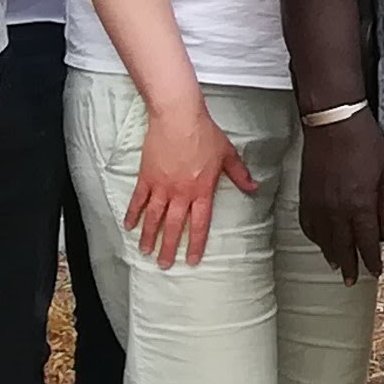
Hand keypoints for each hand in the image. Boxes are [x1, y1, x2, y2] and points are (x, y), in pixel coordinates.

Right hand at [125, 95, 259, 266]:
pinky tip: (129, 226)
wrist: (178, 118)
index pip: (199, 224)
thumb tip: (253, 187)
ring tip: (145, 251)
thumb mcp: (228, 154)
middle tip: (164, 265)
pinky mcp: (146, 177)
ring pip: (153, 218)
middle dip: (168, 248)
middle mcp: (180, 193)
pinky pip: (138, 200)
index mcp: (201, 191)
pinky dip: (132, 214)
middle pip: (173, 227)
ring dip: (149, 236)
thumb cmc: (204, 134)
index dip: (196, 244)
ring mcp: (161, 186)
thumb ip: (240, 174)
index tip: (192, 260)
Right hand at [298, 111, 383, 282]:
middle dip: (349, 266)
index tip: (375, 272)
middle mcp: (336, 209)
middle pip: (342, 247)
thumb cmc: (364, 143)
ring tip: (338, 266)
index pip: (365, 243)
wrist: (332, 122)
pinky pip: (308, 225)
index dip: (371, 261)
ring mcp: (317, 203)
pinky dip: (315, 237)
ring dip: (331, 255)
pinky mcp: (306, 195)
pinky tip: (321, 241)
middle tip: (353, 280)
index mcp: (359, 204)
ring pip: (323, 239)